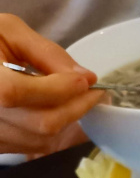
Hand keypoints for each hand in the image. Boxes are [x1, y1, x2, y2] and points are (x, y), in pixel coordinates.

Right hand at [0, 14, 104, 156]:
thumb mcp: (9, 31)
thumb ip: (46, 53)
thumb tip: (84, 77)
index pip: (19, 92)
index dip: (58, 89)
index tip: (86, 81)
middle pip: (41, 123)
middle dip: (75, 107)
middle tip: (92, 92)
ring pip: (42, 139)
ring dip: (65, 120)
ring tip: (70, 98)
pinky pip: (34, 146)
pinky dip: (51, 130)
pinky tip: (52, 109)